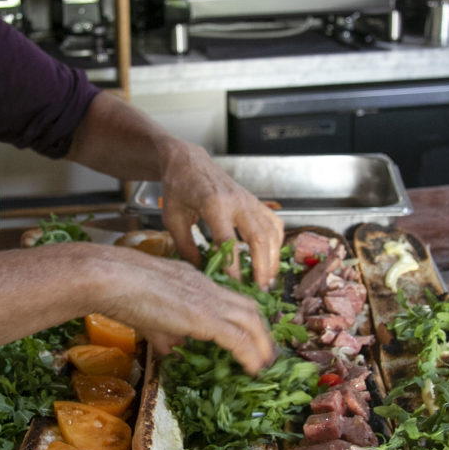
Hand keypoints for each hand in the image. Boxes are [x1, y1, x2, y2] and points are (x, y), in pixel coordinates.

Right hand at [97, 246, 276, 374]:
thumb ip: (167, 333)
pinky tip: (254, 368)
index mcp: (195, 281)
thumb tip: (176, 352)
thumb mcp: (150, 314)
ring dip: (262, 343)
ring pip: (251, 320)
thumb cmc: (120, 290)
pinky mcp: (205, 317)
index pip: (230, 299)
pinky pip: (238, 338)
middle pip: (249, 307)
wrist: (113, 278)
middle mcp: (208, 287)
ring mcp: (208, 300)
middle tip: (266, 352)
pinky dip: (250, 354)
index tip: (250, 336)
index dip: (244, 318)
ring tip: (266, 363)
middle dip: (261, 331)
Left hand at [157, 142, 283, 289]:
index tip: (236, 285)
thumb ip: (185, 246)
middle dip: (263, 265)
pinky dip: (276, 242)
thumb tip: (201, 270)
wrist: (189, 161)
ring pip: (271, 231)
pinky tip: (271, 257)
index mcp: (213, 204)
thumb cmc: (178, 188)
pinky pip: (273, 222)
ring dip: (273, 257)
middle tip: (261, 288)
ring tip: (268, 280)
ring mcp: (248, 200)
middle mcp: (236, 201)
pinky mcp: (254, 200)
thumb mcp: (172, 218)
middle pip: (258, 237)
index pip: (228, 240)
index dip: (233, 264)